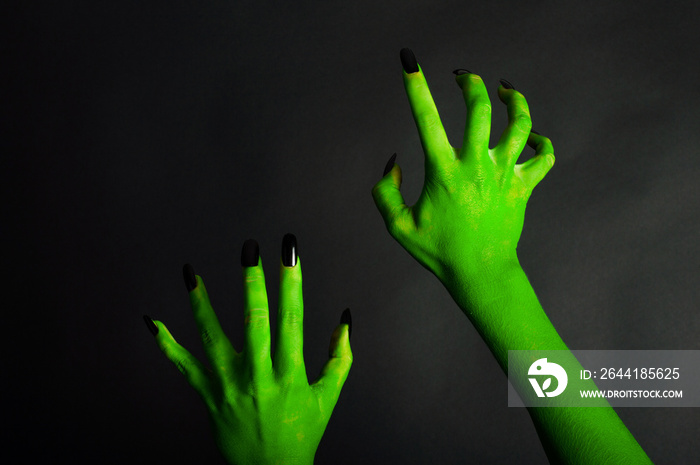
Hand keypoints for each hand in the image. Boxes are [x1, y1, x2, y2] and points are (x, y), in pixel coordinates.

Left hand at [144, 235, 351, 464]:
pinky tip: (153, 322)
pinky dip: (167, 345)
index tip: (289, 251)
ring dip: (199, 304)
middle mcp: (259, 378)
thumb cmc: (302, 434)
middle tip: (249, 249)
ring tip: (190, 272)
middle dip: (251, 282)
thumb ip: (340, 358)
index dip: (291, 282)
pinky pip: (184, 368)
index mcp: (291, 375)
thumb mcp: (328, 398)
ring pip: (212, 339)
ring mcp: (229, 388)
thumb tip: (344, 319)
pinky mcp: (208, 397)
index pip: (292, 319)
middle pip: (254, 323)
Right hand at [372, 49, 553, 283]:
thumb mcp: (398, 226)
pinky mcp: (523, 186)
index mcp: (443, 172)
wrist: (481, 274)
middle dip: (470, 84)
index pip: (426, 119)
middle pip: (481, 108)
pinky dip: (541, 141)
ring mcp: (504, 174)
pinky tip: (531, 136)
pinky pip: (544, 156)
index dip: (415, 86)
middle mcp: (476, 166)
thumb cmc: (438, 252)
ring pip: (520, 123)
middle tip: (463, 76)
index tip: (409, 63)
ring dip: (515, 100)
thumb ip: (384, 192)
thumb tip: (392, 163)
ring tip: (506, 90)